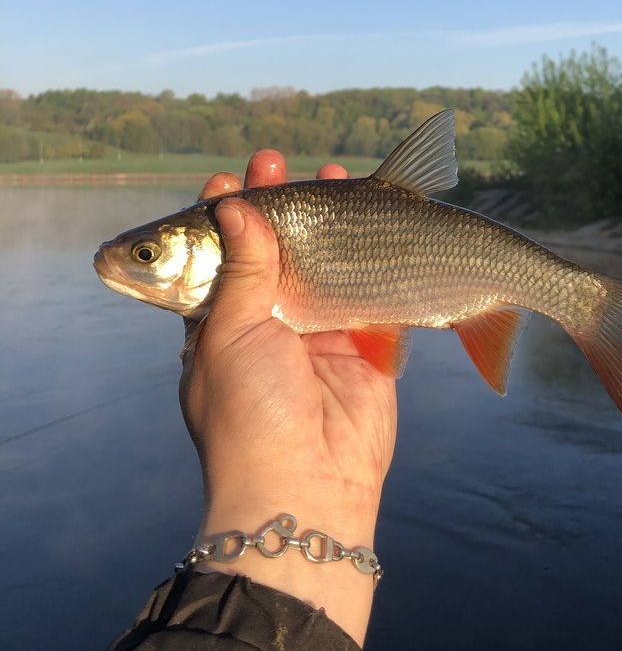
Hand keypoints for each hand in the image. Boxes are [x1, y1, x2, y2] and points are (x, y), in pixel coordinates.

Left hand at [178, 150, 397, 644]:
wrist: (307, 489)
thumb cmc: (250, 414)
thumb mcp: (230, 333)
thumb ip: (243, 266)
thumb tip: (238, 204)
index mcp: (216, 323)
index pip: (218, 254)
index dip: (226, 214)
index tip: (235, 176)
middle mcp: (264, 325)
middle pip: (271, 251)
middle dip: (278, 206)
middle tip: (279, 161)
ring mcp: (314, 335)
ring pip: (321, 264)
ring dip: (326, 221)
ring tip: (333, 172)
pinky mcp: (362, 346)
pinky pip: (370, 295)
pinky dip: (373, 259)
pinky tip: (376, 220)